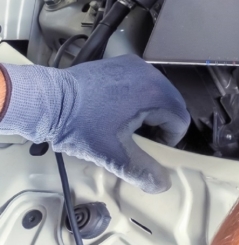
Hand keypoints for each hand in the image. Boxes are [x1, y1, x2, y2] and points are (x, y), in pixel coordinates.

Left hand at [0, 54, 188, 192]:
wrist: (47, 100)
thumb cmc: (81, 127)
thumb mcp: (112, 154)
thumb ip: (141, 170)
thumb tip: (163, 186)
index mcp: (155, 95)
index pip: (180, 120)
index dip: (168, 139)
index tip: (147, 148)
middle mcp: (151, 74)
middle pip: (172, 103)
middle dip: (161, 123)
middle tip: (138, 138)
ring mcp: (136, 65)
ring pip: (158, 91)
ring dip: (151, 108)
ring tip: (127, 122)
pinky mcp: (122, 62)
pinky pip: (142, 80)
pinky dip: (138, 94)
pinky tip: (117, 106)